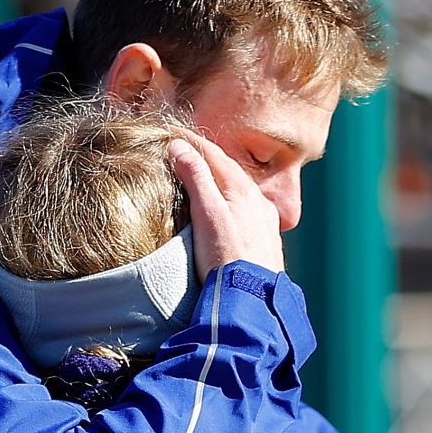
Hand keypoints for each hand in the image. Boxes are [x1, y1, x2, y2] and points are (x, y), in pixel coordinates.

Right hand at [169, 134, 284, 276]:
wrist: (254, 302)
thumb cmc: (228, 258)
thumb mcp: (207, 214)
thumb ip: (196, 177)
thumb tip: (180, 146)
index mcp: (244, 189)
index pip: (212, 152)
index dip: (188, 139)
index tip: (166, 130)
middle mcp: (259, 201)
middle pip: (226, 169)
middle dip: (201, 156)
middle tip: (177, 147)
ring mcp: (264, 222)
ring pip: (235, 189)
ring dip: (214, 178)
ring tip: (193, 174)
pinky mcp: (264, 241)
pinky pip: (242, 209)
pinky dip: (224, 199)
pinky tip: (218, 209)